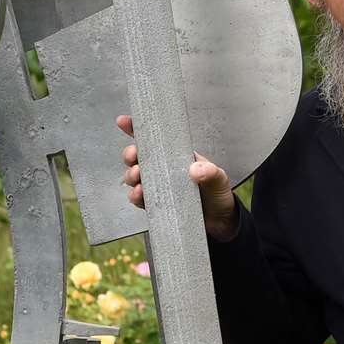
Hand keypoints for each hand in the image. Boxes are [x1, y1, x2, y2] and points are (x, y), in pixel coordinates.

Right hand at [117, 114, 239, 240]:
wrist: (219, 221)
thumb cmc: (217, 193)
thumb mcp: (219, 178)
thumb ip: (210, 172)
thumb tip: (195, 169)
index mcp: (175, 155)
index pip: (154, 139)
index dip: (136, 129)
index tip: (124, 122)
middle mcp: (163, 169)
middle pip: (138, 157)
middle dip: (130, 154)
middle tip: (134, 156)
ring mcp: (157, 186)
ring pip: (134, 177)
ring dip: (130, 175)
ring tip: (137, 176)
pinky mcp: (155, 204)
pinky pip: (139, 198)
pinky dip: (135, 195)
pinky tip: (139, 194)